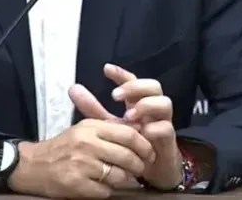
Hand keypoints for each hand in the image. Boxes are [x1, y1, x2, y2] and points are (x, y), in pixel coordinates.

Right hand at [8, 116, 154, 198]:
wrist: (33, 165)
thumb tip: (140, 133)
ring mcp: (81, 165)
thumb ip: (109, 130)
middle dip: (139, 165)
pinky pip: (105, 191)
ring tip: (120, 178)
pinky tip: (101, 186)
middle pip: (127, 156)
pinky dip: (107, 191)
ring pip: (119, 175)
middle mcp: (86, 144)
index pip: (128, 134)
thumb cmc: (63, 147)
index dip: (144, 145)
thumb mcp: (84, 130)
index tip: (149, 153)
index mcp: (90, 127)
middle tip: (140, 169)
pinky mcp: (77, 184)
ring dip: (124, 180)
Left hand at [71, 64, 183, 190]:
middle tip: (115, 96)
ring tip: (128, 116)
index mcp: (138, 102)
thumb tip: (73, 88)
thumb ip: (94, 109)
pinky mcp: (168, 140)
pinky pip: (166, 128)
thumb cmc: (131, 145)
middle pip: (154, 86)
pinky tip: (141, 133)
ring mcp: (162, 123)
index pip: (134, 81)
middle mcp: (153, 109)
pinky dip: (154, 128)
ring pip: (164, 103)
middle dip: (135, 87)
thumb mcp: (110, 125)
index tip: (106, 69)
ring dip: (146, 105)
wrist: (150, 172)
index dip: (122, 73)